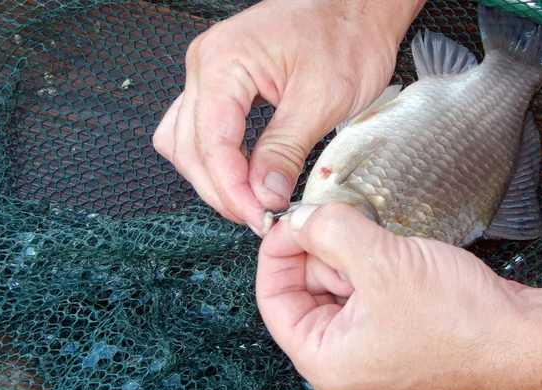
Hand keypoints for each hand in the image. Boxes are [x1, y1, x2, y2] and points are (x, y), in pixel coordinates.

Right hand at [153, 0, 424, 233]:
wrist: (356, 7)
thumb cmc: (345, 35)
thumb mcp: (321, 100)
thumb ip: (285, 150)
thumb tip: (263, 194)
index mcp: (224, 62)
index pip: (211, 143)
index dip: (232, 189)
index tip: (257, 216)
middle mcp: (205, 64)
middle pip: (189, 147)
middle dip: (221, 189)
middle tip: (256, 215)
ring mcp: (208, 72)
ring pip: (185, 142)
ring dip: (212, 177)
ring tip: (248, 200)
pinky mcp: (221, 82)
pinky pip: (198, 129)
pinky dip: (215, 158)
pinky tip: (240, 173)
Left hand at [256, 203, 541, 389]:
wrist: (520, 335)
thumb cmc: (459, 322)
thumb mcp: (381, 265)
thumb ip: (330, 233)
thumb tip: (299, 218)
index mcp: (323, 358)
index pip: (272, 300)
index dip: (276, 253)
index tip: (287, 220)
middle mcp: (339, 355)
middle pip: (302, 287)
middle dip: (318, 250)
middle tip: (337, 220)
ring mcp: (365, 339)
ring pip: (332, 281)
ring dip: (347, 252)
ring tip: (378, 244)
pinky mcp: (389, 322)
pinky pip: (360, 284)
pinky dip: (366, 261)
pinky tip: (389, 252)